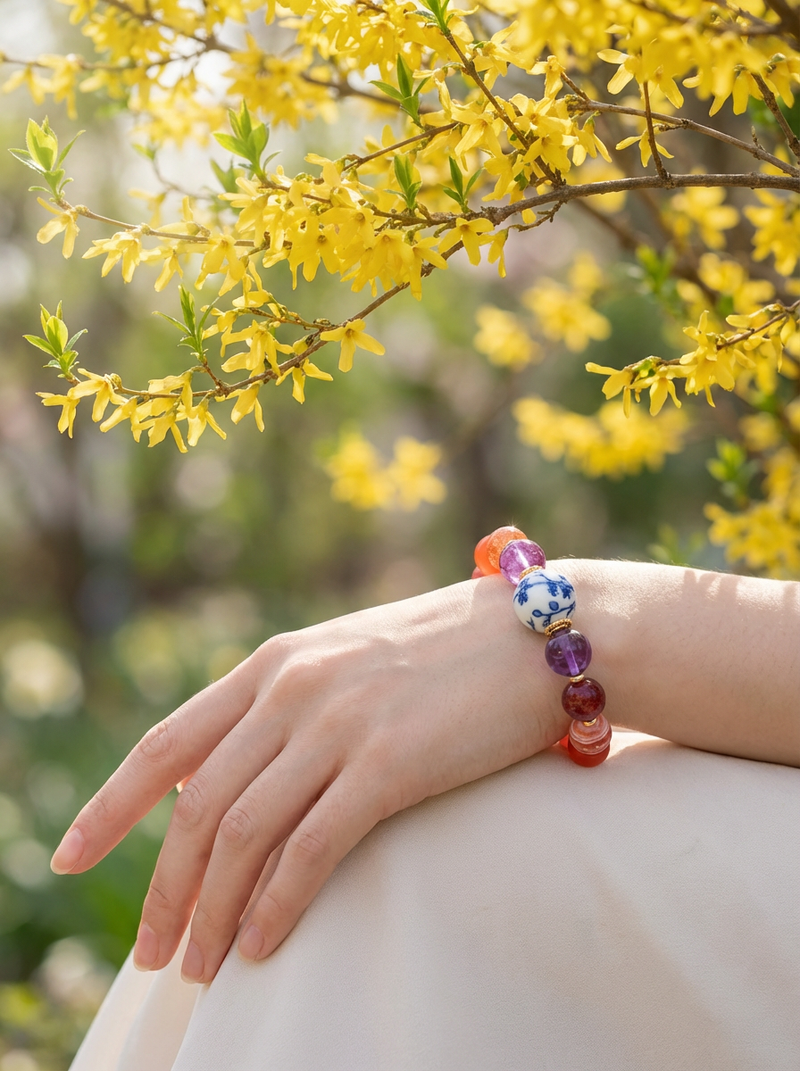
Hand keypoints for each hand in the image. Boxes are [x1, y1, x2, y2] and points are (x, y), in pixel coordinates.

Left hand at [50, 576, 567, 982]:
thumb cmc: (446, 653)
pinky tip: (260, 946)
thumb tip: (229, 773)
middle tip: (153, 952)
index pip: (166, 744)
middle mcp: (292, 689)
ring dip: (212, 911)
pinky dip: (276, 906)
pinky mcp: (389, 764)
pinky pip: (310, 850)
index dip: (111, 807)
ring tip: (199, 965)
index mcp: (274, 662)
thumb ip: (285, 706)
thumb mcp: (345, 661)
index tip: (70, 858)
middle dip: (166, 888)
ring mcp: (338, 724)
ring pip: (244, 834)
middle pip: (199, 807)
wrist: (540, 634)